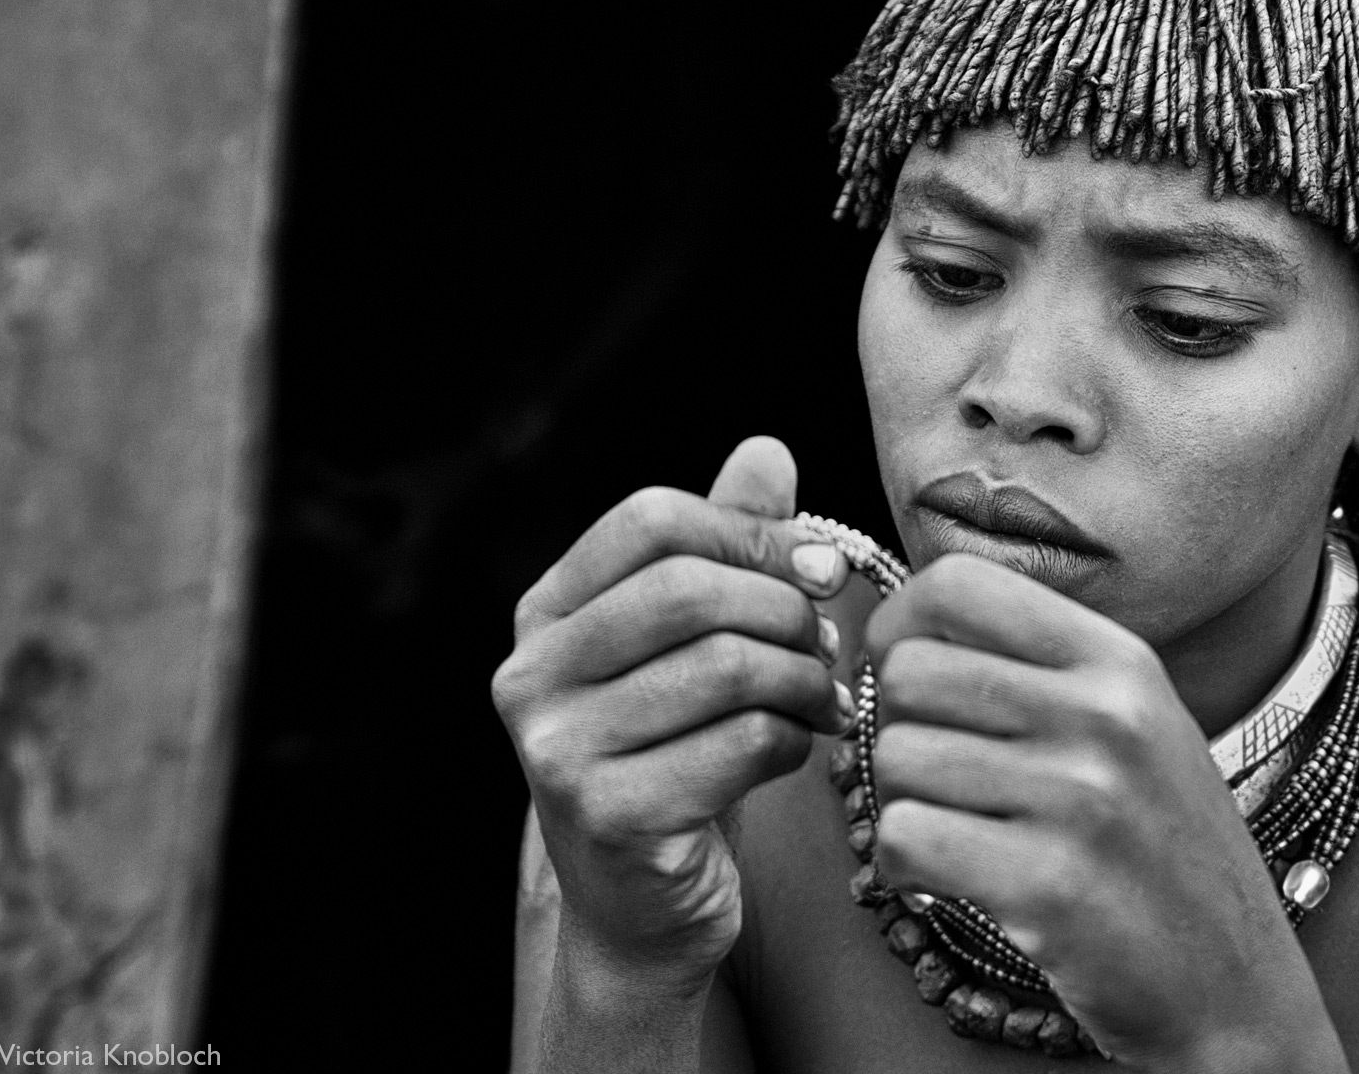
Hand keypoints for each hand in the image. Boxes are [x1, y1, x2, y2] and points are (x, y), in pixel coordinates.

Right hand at [492, 437, 854, 987]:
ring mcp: (558, 752)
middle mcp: (530, 676)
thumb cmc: (676, 756)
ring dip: (804, 680)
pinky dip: (794, 741)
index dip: (752, 531)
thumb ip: (725, 549)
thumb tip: (768, 450)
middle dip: (785, 610)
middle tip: (828, 646)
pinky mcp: (610, 818)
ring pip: (726, 666)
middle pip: (690, 587)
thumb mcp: (695, 646)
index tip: (822, 567)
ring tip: (824, 699)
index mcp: (545, 613)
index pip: (650, 519)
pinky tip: (798, 750)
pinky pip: (742, 744)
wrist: (642, 908)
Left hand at [867, 554, 1344, 1071]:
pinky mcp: (1047, 883)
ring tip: (950, 831)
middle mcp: (1104, 714)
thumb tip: (907, 633)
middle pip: (909, 672)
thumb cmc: (1166, 852)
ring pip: (895, 756)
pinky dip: (898, 864)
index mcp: (1121, 661)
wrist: (1236, 984)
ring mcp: (1080, 798)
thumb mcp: (1138, 726)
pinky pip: (902, 835)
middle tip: (929, 773)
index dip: (898, 622)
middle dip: (894, 725)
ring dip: (898, 801)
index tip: (897, 668)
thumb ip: (1042, 668)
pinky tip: (939, 878)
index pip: (959, 584)